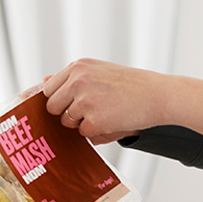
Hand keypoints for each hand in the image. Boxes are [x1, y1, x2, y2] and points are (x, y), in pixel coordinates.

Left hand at [42, 58, 202, 144]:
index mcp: (77, 67)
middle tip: (91, 110)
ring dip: (82, 123)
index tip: (66, 106)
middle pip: (52, 107)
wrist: (160, 94)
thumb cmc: (130, 85)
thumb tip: (42, 81)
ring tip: (107, 112)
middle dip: (66, 113)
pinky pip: (84, 134)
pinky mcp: (94, 119)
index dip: (57, 101)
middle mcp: (77, 80)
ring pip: (67, 122)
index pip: (48, 89)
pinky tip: (113, 121)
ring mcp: (84, 100)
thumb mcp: (99, 71)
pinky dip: (97, 132)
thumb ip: (71, 78)